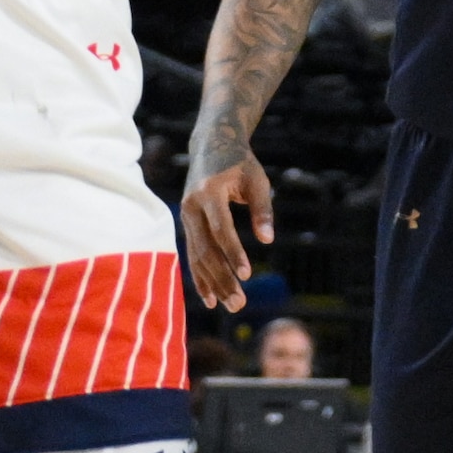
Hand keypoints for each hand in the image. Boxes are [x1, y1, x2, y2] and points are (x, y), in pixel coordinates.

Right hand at [181, 145, 277, 300]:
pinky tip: (211, 300)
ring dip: (213, 284)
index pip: (220, 228)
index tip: (247, 274)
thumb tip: (267, 240)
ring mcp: (185, 217)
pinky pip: (192, 256)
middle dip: (222, 278)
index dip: (233, 252)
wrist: (211, 146)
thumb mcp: (257, 179)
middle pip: (206, 249)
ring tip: (231, 305)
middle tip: (239, 303)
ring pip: (197, 257)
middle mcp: (191, 206)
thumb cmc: (240, 163)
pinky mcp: (187, 226)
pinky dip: (201, 278)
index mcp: (208, 191)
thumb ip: (262, 208)